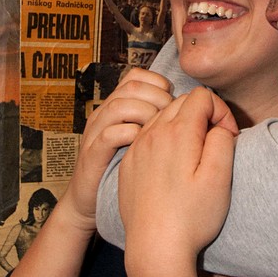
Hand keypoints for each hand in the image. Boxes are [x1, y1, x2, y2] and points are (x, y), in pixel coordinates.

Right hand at [59, 69, 174, 233]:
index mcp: (117, 106)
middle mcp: (105, 114)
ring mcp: (96, 133)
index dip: (159, 83)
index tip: (174, 103)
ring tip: (160, 131)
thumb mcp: (141, 138)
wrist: (90, 200)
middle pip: (132, 87)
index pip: (136, 76)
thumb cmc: (126, 170)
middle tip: (173, 119)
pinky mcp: (92, 154)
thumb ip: (156, 119)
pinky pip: (108, 135)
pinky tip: (143, 145)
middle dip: (158, 98)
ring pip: (119, 106)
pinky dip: (129, 135)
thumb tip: (187, 107)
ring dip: (146, 114)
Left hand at [120, 88, 238, 260]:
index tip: (228, 138)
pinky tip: (173, 168)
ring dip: (183, 127)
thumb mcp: (220, 178)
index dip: (221, 111)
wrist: (154, 248)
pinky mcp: (129, 165)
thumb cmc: (191, 217)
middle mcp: (152, 134)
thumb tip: (219, 126)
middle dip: (203, 115)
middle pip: (181, 102)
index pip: (202, 96)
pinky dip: (164, 141)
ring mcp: (137, 148)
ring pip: (162, 117)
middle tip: (214, 146)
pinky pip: (147, 137)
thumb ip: (223, 140)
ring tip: (194, 157)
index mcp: (177, 133)